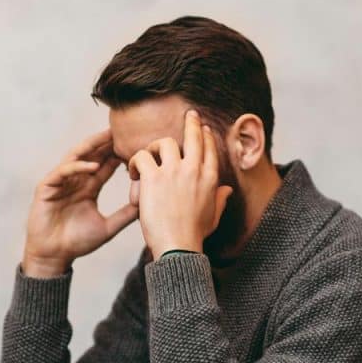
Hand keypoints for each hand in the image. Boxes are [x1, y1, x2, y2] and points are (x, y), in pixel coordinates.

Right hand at [22, 128, 138, 277]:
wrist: (54, 256)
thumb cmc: (77, 243)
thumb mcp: (108, 227)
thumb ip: (125, 215)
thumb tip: (147, 206)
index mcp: (88, 188)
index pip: (104, 165)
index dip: (117, 154)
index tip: (134, 144)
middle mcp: (74, 181)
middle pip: (91, 155)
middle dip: (106, 142)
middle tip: (124, 130)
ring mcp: (60, 183)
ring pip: (76, 157)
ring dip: (91, 147)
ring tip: (108, 137)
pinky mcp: (47, 187)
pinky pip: (63, 171)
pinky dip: (77, 167)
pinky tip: (92, 166)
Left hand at [127, 110, 232, 259]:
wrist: (178, 247)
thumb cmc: (194, 235)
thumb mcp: (213, 216)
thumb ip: (220, 200)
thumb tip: (228, 190)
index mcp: (210, 179)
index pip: (209, 148)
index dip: (205, 135)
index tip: (202, 129)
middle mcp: (194, 170)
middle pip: (194, 135)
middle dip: (191, 122)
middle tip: (188, 115)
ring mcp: (174, 171)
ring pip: (164, 142)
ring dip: (153, 148)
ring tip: (146, 160)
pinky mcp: (154, 178)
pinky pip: (141, 157)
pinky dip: (135, 162)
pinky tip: (134, 174)